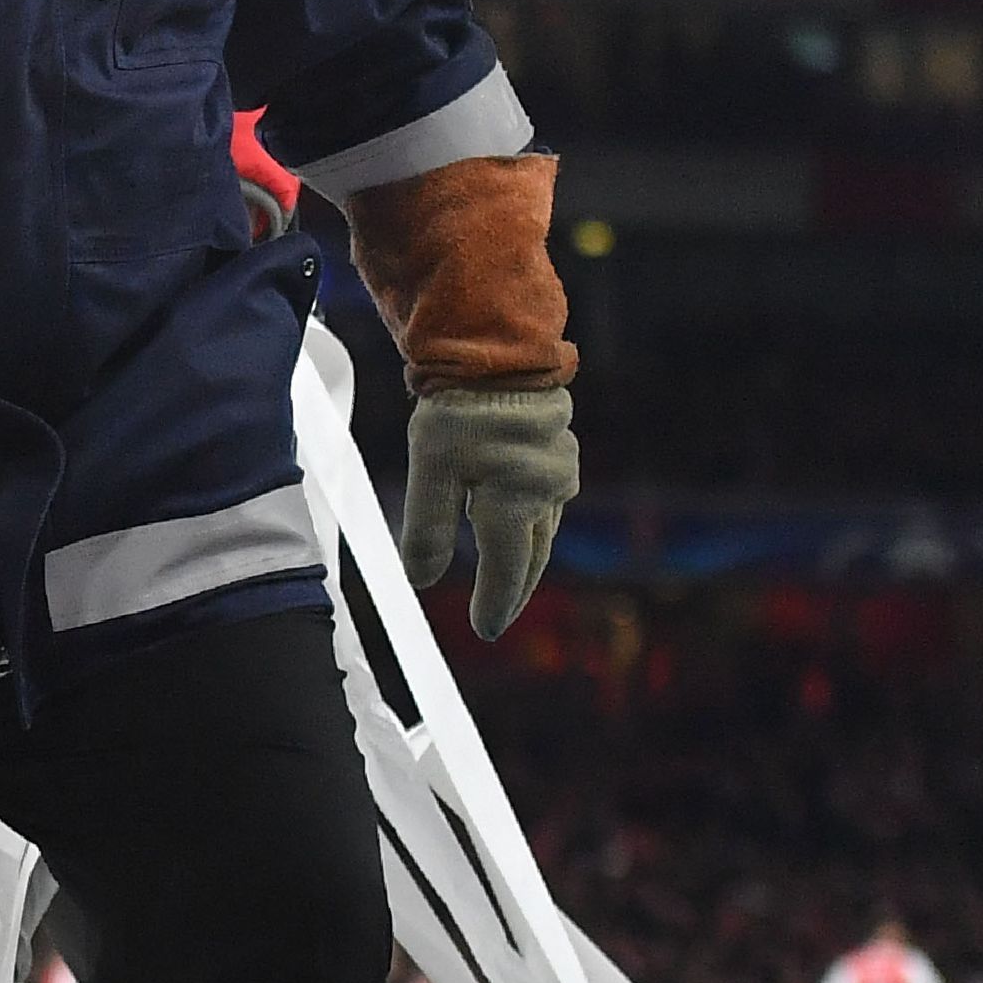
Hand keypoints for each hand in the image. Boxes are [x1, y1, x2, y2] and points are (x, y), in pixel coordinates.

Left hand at [397, 380, 576, 638]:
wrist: (498, 352)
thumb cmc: (459, 410)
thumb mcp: (430, 469)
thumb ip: (428, 529)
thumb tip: (420, 582)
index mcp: (515, 501)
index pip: (506, 569)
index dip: (495, 603)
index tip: (484, 631)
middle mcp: (547, 493)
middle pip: (530, 557)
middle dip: (514, 590)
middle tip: (497, 620)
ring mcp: (560, 475)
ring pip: (542, 532)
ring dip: (525, 559)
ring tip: (508, 586)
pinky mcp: (561, 458)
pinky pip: (547, 506)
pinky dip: (530, 527)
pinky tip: (518, 533)